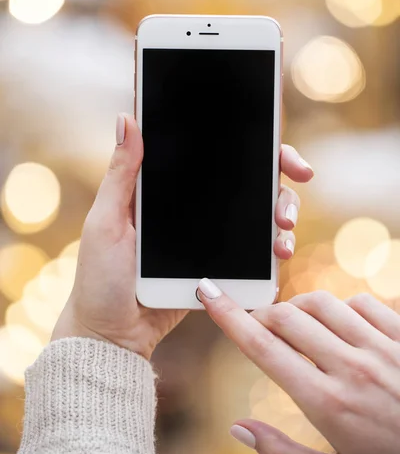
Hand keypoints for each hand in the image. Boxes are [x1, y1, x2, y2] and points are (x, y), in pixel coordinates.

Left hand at [52, 113, 312, 359]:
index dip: (247, 144)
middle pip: (249, 181)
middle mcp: (195, 208)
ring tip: (282, 229)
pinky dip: (274, 248)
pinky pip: (255, 251)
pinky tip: (279, 252)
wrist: (115, 335)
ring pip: (260, 214)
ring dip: (283, 213)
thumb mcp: (107, 220)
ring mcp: (212, 237)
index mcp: (168, 189)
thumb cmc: (101, 277)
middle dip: (280, 177)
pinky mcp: (221, 266)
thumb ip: (121, 174)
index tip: (275, 145)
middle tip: (300, 176)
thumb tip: (127, 119)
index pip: (214, 156)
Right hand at [198, 286, 399, 453]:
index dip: (228, 317)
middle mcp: (352, 368)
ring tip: (297, 327)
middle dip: (262, 313)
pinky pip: (364, 302)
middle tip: (257, 324)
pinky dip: (343, 309)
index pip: (262, 348)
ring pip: (323, 303)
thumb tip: (238, 428)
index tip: (208, 294)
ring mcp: (384, 348)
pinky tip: (343, 328)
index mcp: (328, 404)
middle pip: (287, 316)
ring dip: (300, 309)